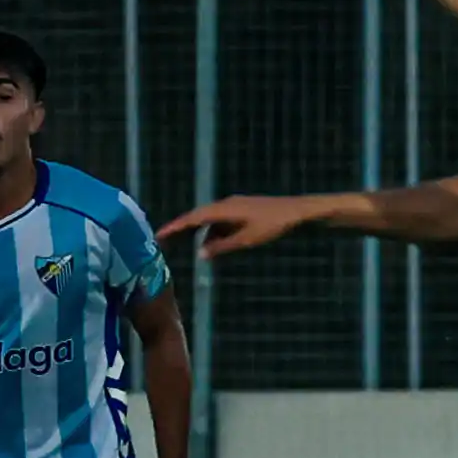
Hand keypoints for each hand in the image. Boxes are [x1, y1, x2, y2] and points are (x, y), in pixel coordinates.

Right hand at [157, 195, 311, 259]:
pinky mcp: (243, 210)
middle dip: (182, 230)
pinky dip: (216, 233)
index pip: (193, 218)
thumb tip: (201, 253)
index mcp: (224, 209)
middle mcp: (226, 204)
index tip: (159, 235)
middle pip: (198, 217)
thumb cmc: (273, 225)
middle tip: (166, 241)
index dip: (175, 227)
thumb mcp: (247, 239)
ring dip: (203, 234)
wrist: (298, 212)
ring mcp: (235, 206)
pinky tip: (218, 245)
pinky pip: (222, 221)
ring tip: (195, 250)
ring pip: (211, 221)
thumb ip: (223, 246)